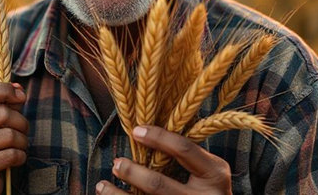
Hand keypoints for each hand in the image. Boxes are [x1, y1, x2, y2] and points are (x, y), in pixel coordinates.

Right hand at [0, 82, 27, 194]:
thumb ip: (4, 103)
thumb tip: (19, 88)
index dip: (5, 90)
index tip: (21, 96)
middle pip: (2, 113)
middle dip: (21, 121)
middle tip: (22, 130)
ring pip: (9, 135)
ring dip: (22, 140)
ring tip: (19, 145)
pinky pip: (11, 154)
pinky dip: (20, 156)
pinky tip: (16, 158)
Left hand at [96, 126, 231, 193]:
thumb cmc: (209, 188)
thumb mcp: (208, 170)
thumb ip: (187, 155)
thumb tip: (145, 130)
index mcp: (215, 174)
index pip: (184, 150)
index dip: (159, 137)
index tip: (136, 130)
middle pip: (159, 185)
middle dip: (133, 173)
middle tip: (116, 162)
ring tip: (102, 186)